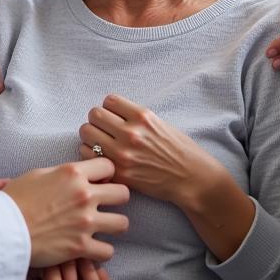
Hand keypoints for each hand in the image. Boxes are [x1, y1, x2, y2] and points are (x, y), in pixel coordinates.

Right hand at [4, 159, 128, 267]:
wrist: (2, 229)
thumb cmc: (15, 200)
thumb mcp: (37, 175)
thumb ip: (63, 173)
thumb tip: (76, 173)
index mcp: (72, 173)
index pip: (109, 165)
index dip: (106, 174)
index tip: (100, 181)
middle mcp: (83, 195)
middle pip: (123, 193)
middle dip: (117, 199)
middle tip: (106, 205)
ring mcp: (85, 222)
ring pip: (123, 223)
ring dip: (114, 226)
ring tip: (103, 228)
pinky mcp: (81, 247)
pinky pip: (109, 251)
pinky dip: (102, 252)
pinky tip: (92, 248)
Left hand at [80, 95, 222, 209]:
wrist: (192, 179)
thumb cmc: (178, 150)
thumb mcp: (159, 123)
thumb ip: (134, 116)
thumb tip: (110, 112)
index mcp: (142, 116)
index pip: (109, 100)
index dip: (110, 108)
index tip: (114, 116)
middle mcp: (131, 132)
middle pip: (94, 114)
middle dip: (98, 121)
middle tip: (105, 129)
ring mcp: (123, 153)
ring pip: (86, 132)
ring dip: (92, 136)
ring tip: (102, 142)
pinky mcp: (119, 172)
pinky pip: (88, 154)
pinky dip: (91, 154)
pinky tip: (102, 157)